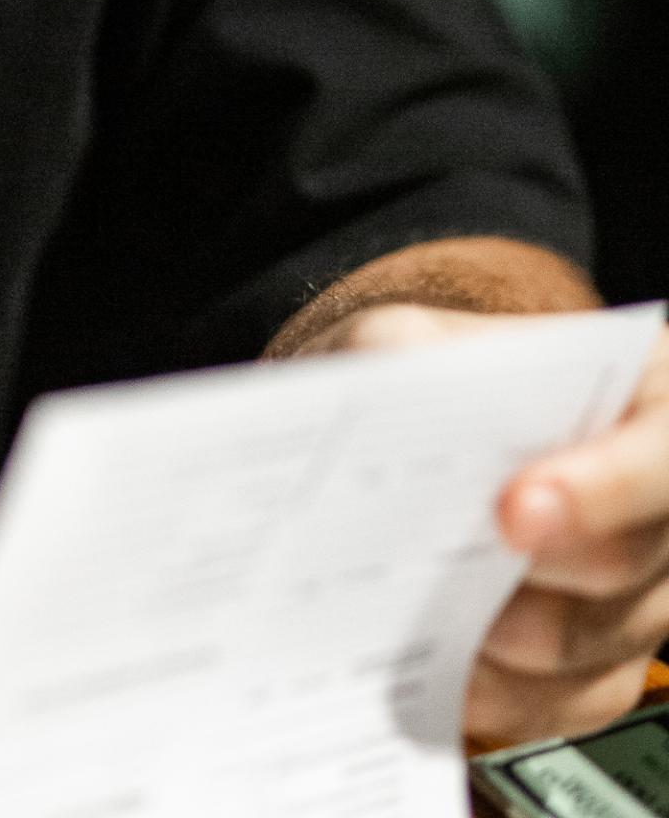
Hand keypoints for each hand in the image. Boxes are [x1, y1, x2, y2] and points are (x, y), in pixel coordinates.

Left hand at [302, 308, 668, 748]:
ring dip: (492, 629)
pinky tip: (424, 655)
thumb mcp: (422, 336)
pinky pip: (550, 706)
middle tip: (441, 562)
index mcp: (646, 404)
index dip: (597, 490)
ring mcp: (638, 602)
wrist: (429, 434)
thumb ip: (416, 354)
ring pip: (581, 647)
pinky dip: (480, 686)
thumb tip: (398, 392)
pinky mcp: (596, 674)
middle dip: (523, 570)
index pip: (655, 459)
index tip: (513, 510)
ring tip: (414, 599)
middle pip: (619, 565)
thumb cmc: (442, 379)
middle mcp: (660, 513)